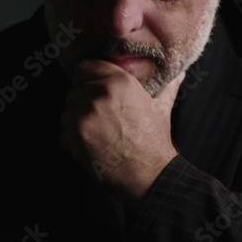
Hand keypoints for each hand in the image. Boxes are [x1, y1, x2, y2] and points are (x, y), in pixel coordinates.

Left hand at [59, 59, 184, 205]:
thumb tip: (179, 73)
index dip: (85, 79)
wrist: (150, 174)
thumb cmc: (154, 142)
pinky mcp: (76, 133)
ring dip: (75, 125)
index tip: (90, 91)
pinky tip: (91, 148)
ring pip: (66, 113)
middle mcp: (101, 92)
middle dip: (81, 105)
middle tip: (99, 122)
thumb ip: (167, 86)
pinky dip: (72, 143)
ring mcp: (86, 112)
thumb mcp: (162, 107)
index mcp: (121, 81)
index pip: (84, 66)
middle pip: (73, 91)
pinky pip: (62, 133)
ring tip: (97, 136)